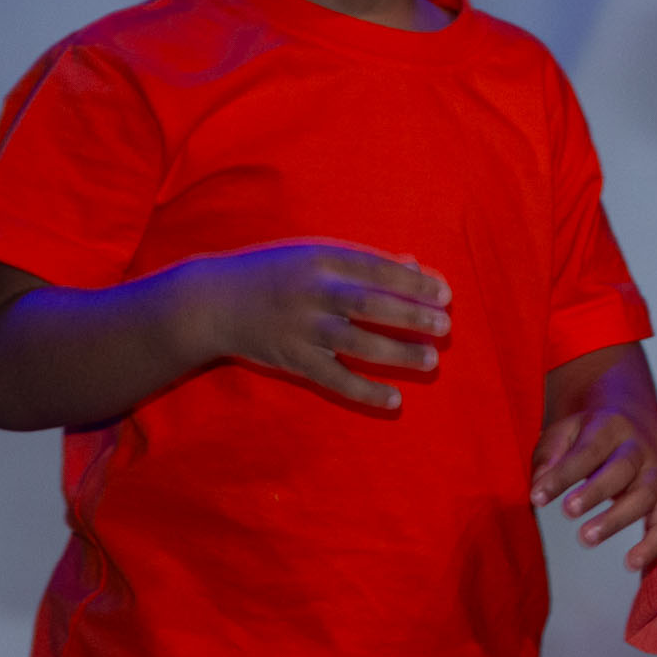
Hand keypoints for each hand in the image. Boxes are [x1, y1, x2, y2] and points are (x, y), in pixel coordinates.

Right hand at [176, 242, 449, 410]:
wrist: (211, 303)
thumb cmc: (276, 273)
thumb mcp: (316, 256)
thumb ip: (365, 263)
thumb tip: (417, 267)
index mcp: (322, 259)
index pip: (377, 268)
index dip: (414, 282)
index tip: (445, 293)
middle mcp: (312, 292)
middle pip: (370, 304)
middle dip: (411, 315)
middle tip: (445, 327)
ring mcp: (301, 328)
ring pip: (356, 342)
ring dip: (397, 352)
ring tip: (432, 360)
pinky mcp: (292, 360)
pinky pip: (333, 379)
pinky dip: (365, 391)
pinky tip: (395, 400)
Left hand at [532, 409, 656, 570]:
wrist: (634, 422)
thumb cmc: (589, 435)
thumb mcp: (565, 431)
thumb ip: (549, 455)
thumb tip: (539, 485)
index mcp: (611, 426)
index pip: (588, 450)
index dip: (563, 474)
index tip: (537, 497)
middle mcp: (638, 448)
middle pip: (622, 468)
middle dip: (595, 492)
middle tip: (568, 512)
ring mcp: (656, 473)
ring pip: (645, 495)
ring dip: (617, 519)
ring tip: (587, 539)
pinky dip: (654, 544)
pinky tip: (631, 563)